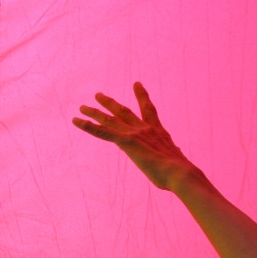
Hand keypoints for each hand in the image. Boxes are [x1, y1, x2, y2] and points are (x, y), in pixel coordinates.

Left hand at [72, 82, 197, 190]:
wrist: (180, 173)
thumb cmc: (179, 173)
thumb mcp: (174, 160)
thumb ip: (170, 155)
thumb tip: (177, 157)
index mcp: (157, 131)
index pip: (148, 110)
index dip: (142, 96)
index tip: (137, 83)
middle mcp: (144, 129)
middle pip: (123, 111)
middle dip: (109, 103)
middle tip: (98, 95)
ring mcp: (135, 134)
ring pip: (109, 120)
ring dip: (94, 112)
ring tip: (82, 107)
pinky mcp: (126, 142)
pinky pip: (102, 132)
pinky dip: (88, 126)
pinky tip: (76, 121)